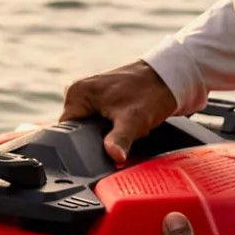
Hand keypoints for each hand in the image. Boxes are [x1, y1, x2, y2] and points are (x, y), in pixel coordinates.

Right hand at [60, 60, 179, 164]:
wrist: (169, 79)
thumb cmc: (150, 93)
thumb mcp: (133, 121)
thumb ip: (119, 140)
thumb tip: (113, 156)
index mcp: (77, 94)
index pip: (65, 130)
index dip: (80, 145)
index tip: (99, 147)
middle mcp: (78, 92)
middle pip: (77, 130)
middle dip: (95, 139)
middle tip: (116, 135)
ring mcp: (89, 95)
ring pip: (89, 128)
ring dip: (104, 134)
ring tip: (122, 127)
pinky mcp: (99, 99)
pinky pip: (98, 121)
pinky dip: (110, 127)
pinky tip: (122, 124)